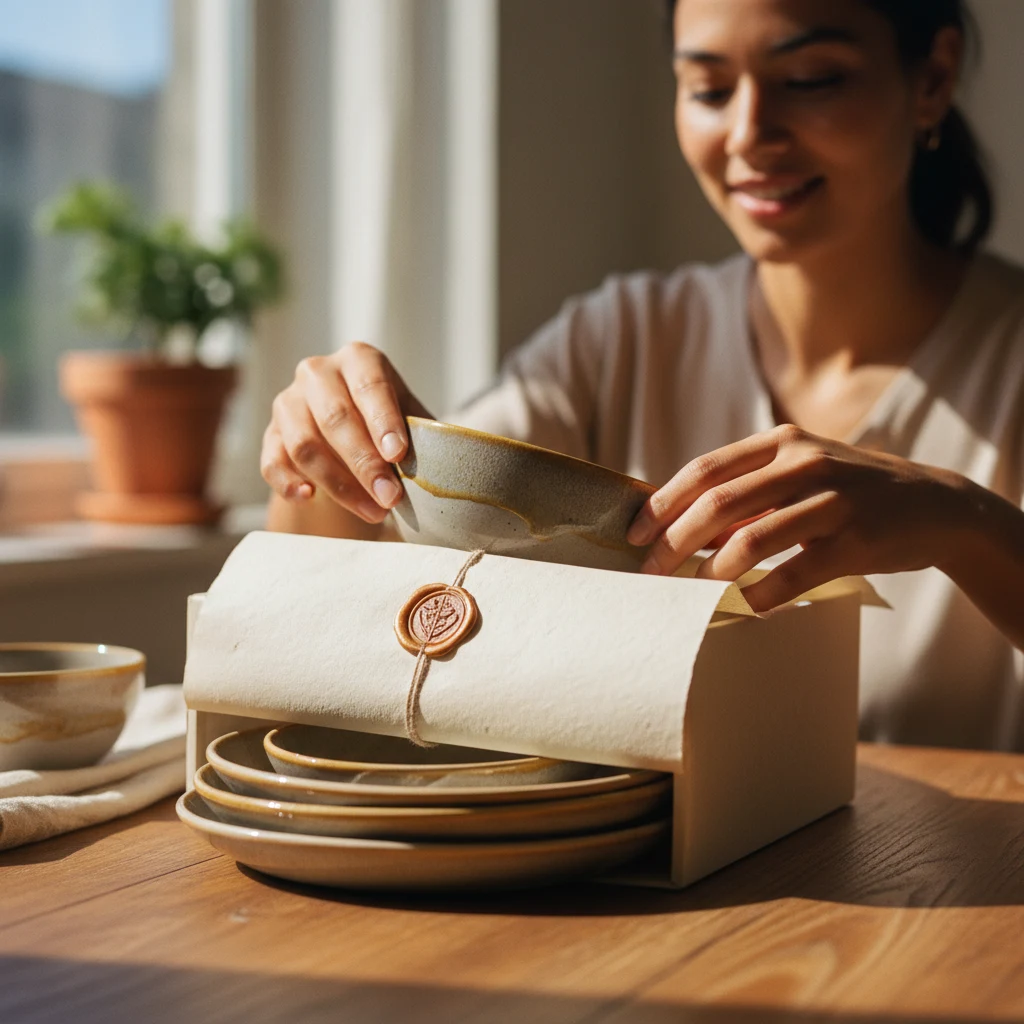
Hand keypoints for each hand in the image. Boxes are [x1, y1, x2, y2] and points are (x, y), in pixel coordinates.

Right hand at [261, 343, 431, 522]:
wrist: (348, 432)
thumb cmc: (389, 423)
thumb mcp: (411, 417)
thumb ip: (427, 434)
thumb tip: (457, 462)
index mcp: (359, 359)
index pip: (370, 385)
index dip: (383, 420)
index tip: (399, 454)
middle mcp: (318, 373)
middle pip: (335, 418)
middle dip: (364, 463)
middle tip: (391, 498)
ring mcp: (288, 403)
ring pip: (304, 445)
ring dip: (338, 484)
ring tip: (373, 512)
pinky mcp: (270, 435)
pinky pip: (272, 461)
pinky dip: (288, 482)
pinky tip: (309, 498)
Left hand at [626, 424, 968, 611]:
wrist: (936, 504)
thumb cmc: (849, 493)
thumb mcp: (800, 473)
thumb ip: (748, 491)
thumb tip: (680, 526)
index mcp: (781, 443)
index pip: (705, 469)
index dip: (663, 503)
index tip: (634, 535)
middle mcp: (804, 463)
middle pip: (718, 503)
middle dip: (674, 542)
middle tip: (651, 571)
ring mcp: (833, 500)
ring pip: (752, 538)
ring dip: (712, 571)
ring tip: (693, 590)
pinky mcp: (857, 539)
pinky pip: (794, 572)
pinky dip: (762, 594)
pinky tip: (747, 606)